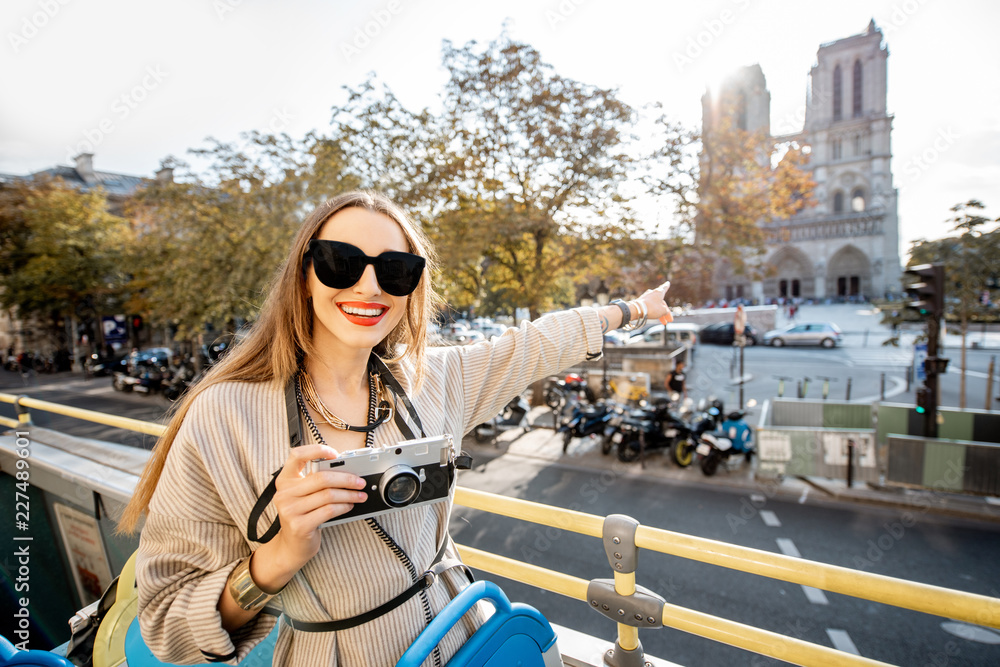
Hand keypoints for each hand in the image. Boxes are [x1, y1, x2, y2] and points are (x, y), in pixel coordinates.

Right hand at [270, 444, 367, 569]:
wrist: (292, 547)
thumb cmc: (302, 516)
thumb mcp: (303, 496)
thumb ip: (316, 483)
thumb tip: (346, 471)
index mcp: (285, 480)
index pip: (297, 456)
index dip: (316, 450)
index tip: (335, 454)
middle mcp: (284, 493)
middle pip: (321, 478)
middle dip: (346, 478)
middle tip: (360, 481)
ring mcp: (290, 510)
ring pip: (328, 495)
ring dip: (349, 494)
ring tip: (360, 495)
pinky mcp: (300, 525)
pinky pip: (329, 510)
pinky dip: (344, 507)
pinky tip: (350, 506)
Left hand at [635, 281, 671, 323]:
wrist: (637, 310)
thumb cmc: (652, 308)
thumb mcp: (663, 311)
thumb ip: (666, 311)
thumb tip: (664, 311)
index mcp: (659, 292)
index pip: (664, 288)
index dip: (666, 286)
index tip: (668, 282)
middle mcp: (652, 293)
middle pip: (661, 302)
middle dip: (666, 312)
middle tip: (669, 320)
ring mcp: (645, 297)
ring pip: (655, 306)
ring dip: (660, 314)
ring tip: (664, 323)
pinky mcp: (640, 302)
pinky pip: (649, 307)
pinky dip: (653, 312)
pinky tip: (655, 318)